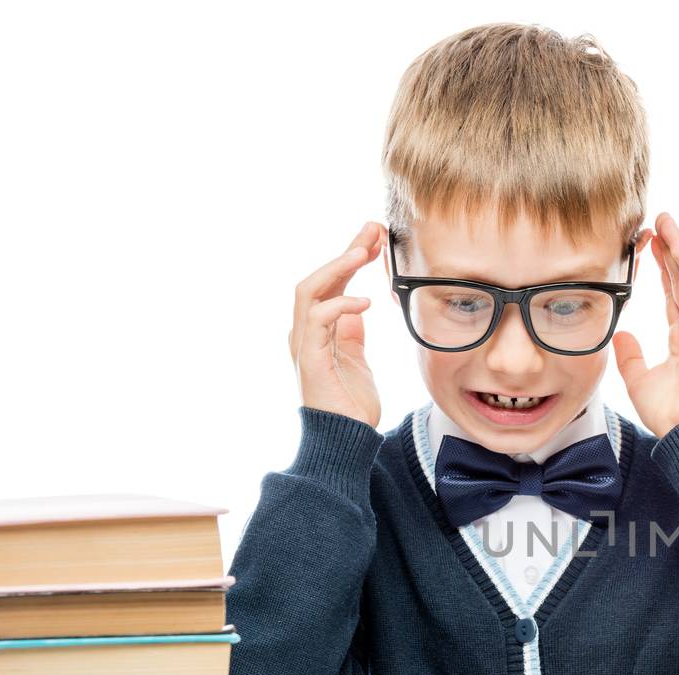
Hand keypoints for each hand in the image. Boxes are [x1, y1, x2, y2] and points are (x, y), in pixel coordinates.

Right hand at [289, 222, 384, 427]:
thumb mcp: (355, 358)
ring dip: (338, 268)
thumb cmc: (350, 404)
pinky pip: (318, 321)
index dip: (350, 257)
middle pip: (318, 278)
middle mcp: (305, 333)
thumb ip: (351, 332)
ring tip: (363, 252)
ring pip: (310, 291)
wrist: (346, 440)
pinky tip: (365, 301)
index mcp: (316, 330)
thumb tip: (357, 305)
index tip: (374, 236)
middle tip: (372, 230)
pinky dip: (340, 306)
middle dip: (345, 251)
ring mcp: (304, 345)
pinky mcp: (309, 359)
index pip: (330, 283)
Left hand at [613, 212, 678, 437]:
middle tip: (653, 225)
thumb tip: (620, 334)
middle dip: (668, 251)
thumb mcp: (639, 380)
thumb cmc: (669, 413)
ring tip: (664, 221)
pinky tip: (675, 240)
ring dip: (678, 247)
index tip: (647, 249)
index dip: (660, 271)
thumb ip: (630, 356)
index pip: (671, 296)